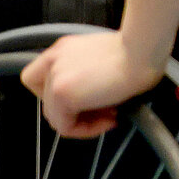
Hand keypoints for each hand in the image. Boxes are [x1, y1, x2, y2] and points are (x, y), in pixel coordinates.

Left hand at [20, 31, 164, 138]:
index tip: (84, 99)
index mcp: (62, 49)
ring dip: (83, 123)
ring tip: (111, 115)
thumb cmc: (138, 52)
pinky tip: (110, 120)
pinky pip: (66, 127)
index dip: (56, 96)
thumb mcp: (103, 58)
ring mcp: (54, 77)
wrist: (142, 50)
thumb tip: (92, 99)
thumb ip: (86, 74)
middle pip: (48, 103)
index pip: (36, 79)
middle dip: (76, 113)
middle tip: (105, 112)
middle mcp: (53, 60)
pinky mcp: (62, 93)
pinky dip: (86, 130)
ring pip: (56, 117)